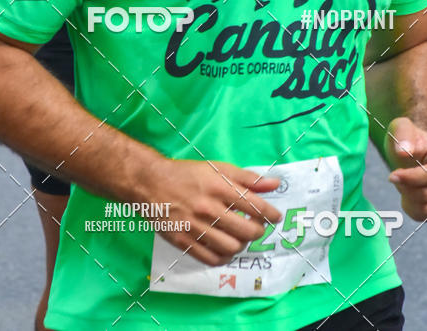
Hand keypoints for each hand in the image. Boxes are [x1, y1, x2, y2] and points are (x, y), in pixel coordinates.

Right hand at [144, 157, 281, 265]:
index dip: (270, 214)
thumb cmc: (188, 174)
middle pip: (246, 231)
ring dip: (242, 245)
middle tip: (257, 227)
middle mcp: (208, 207)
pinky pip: (211, 259)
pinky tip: (226, 249)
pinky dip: (224, 257)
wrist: (151, 183)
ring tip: (241, 238)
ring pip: (231, 247)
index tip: (275, 217)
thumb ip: (247, 178)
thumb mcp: (218, 168)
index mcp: (218, 186)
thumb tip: (275, 184)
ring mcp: (195, 226)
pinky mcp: (183, 241)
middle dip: (258, 231)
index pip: (253, 205)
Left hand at [385, 116, 426, 221]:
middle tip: (395, 176)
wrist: (411, 152)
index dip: (411, 178)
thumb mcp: (401, 128)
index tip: (392, 175)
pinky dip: (412, 208)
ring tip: (402, 184)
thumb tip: (404, 151)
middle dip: (406, 188)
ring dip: (408, 198)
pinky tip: (407, 194)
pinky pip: (426, 216)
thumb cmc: (406, 139)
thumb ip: (403, 134)